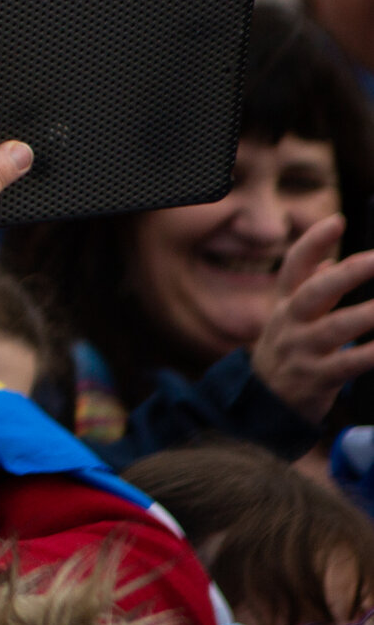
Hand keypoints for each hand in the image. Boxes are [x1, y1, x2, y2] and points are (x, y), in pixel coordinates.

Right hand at [249, 215, 373, 422]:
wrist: (262, 405)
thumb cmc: (287, 352)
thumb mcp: (289, 319)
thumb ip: (309, 288)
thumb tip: (331, 260)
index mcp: (285, 304)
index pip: (294, 266)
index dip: (314, 242)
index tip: (338, 220)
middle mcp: (289, 323)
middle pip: (314, 292)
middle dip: (348, 274)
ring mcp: (301, 352)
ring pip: (335, 328)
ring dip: (367, 314)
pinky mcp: (315, 380)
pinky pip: (348, 364)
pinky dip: (371, 353)